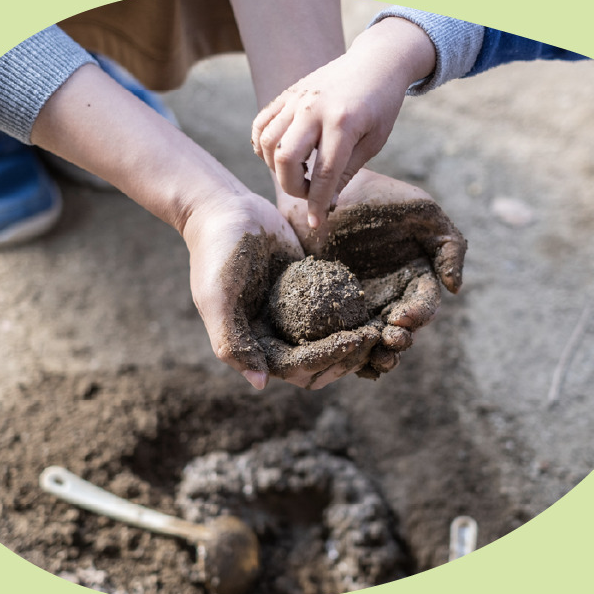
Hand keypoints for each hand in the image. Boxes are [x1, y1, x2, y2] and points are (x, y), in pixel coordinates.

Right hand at [183, 192, 380, 390]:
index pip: (296, 367)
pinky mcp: (305, 290)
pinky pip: (331, 309)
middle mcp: (273, 334)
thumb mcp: (216, 296)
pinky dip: (350, 312)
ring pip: (327, 340)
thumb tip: (261, 385)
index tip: (354, 341)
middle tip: (373, 337)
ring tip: (378, 327)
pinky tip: (371, 303)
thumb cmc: (217, 251)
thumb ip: (231, 341)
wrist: (226, 208)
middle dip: (346, 357)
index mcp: (253, 343)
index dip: (326, 359)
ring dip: (353, 342)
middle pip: (316, 363)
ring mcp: (290, 314)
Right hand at [252, 18, 436, 229]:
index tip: (316, 223)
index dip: (317, 203)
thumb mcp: (373, 141)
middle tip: (309, 192)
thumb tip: (326, 203)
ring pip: (267, 142)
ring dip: (276, 167)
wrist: (376, 62)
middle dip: (293, 187)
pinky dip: (263, 146)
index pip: (324, 173)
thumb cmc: (380, 105)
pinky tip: (278, 155)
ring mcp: (297, 99)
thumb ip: (347, 171)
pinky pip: (261, 124)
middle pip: (286, 158)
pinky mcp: (287, 94)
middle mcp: (315, 108)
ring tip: (298, 172)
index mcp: (343, 122)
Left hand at [276, 169, 466, 377]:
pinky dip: (349, 355)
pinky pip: (345, 338)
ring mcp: (363, 305)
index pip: (425, 305)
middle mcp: (393, 296)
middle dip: (399, 341)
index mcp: (417, 278)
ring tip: (374, 360)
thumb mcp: (422, 211)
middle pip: (403, 330)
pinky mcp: (334, 309)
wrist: (326, 193)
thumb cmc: (377, 197)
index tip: (401, 317)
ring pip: (376, 341)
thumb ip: (449, 245)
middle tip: (389, 340)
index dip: (418, 315)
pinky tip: (345, 360)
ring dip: (378, 356)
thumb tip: (455, 288)